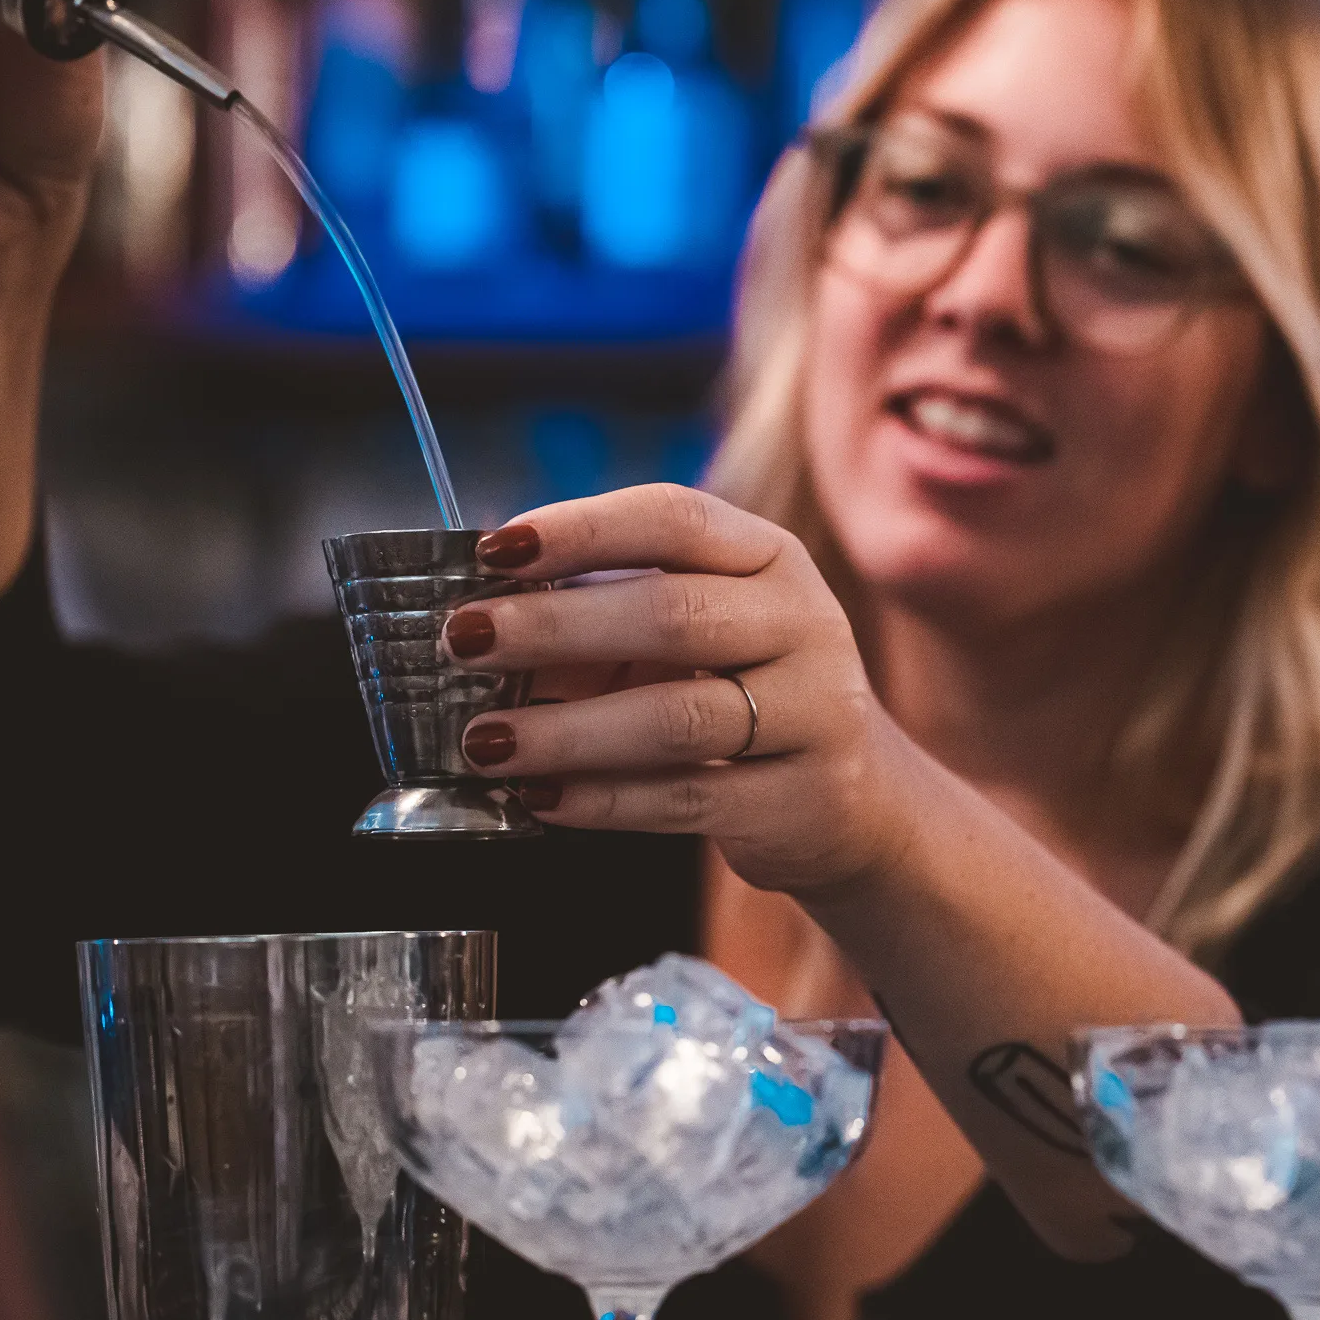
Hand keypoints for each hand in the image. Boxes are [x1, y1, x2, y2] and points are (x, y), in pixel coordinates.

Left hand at [444, 484, 919, 897]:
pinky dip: (603, 800)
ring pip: (678, 718)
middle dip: (555, 626)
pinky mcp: (802, 799)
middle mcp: (805, 624)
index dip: (581, 529)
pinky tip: (540, 796)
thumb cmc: (746, 695)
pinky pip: (687, 798)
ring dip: (566, 730)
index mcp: (770, 559)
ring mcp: (815, 713)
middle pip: (674, 615)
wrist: (855, 798)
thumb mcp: (698, 636)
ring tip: (484, 740)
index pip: (676, 519)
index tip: (493, 550)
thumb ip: (606, 617)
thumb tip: (481, 624)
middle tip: (464, 641)